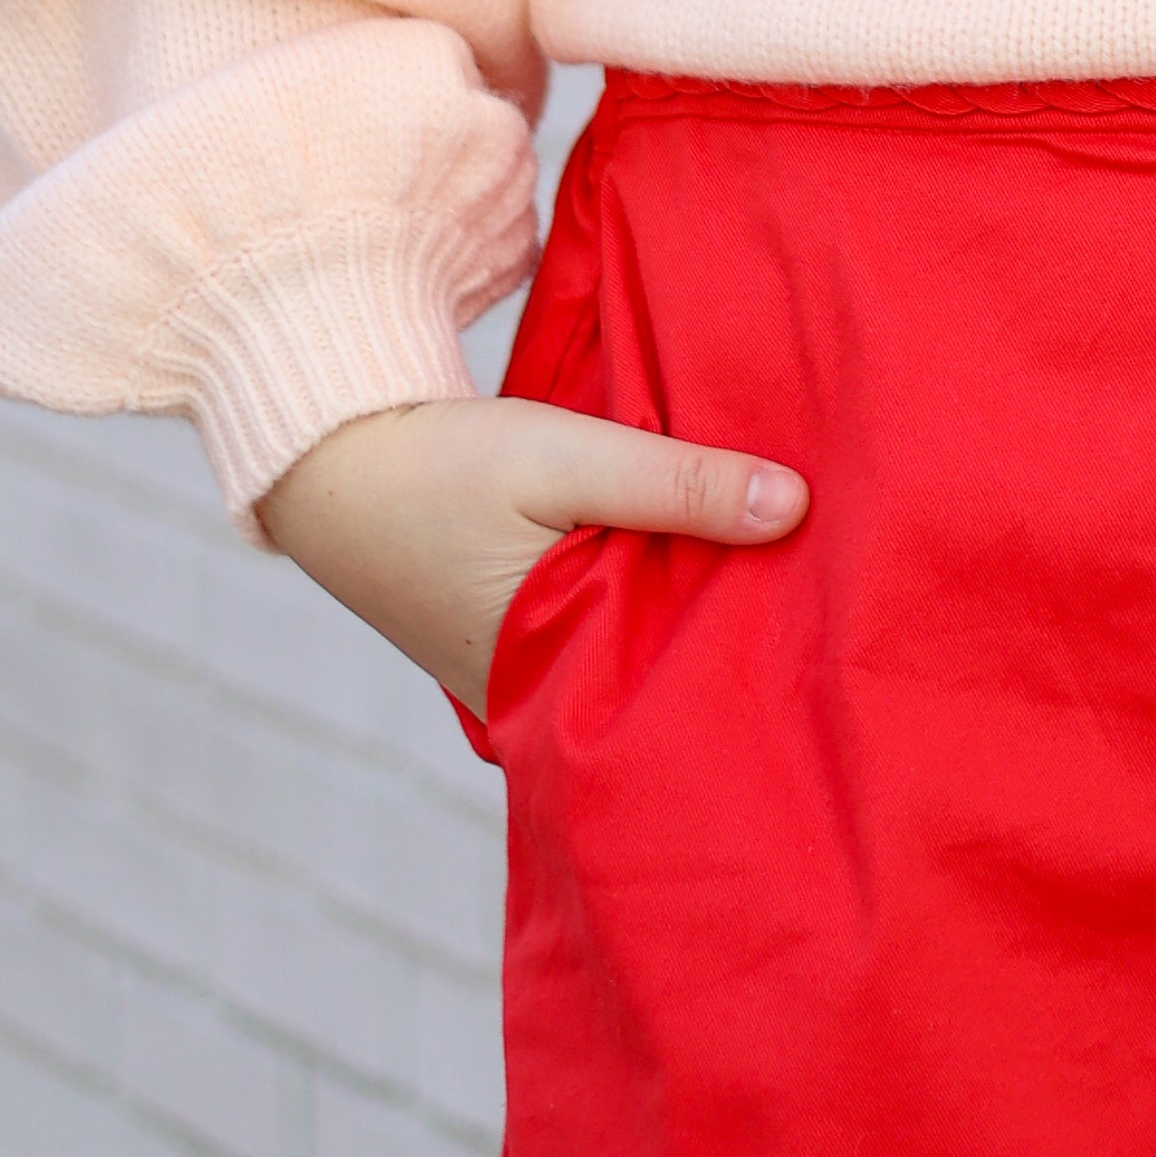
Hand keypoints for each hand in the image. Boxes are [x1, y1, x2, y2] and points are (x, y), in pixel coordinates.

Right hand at [256, 394, 806, 710]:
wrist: (329, 456)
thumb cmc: (439, 464)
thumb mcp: (564, 458)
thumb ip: (674, 483)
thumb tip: (794, 508)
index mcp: (543, 678)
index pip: (670, 691)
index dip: (744, 659)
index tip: (826, 631)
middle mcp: (529, 701)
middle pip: (654, 678)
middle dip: (722, 645)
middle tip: (822, 614)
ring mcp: (515, 679)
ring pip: (625, 654)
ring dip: (679, 616)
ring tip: (777, 586)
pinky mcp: (509, 643)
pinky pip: (593, 633)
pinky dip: (636, 602)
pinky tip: (694, 570)